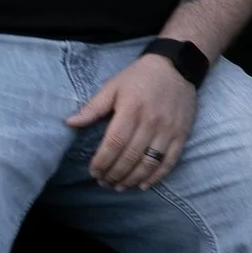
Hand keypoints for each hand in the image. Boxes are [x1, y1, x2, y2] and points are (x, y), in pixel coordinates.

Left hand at [67, 53, 200, 188]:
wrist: (176, 67)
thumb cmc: (140, 77)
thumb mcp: (113, 86)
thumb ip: (92, 107)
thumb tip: (70, 123)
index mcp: (132, 109)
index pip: (114, 143)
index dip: (102, 162)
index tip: (93, 171)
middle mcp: (151, 122)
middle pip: (130, 157)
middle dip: (113, 174)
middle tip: (103, 182)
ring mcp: (168, 130)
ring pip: (148, 163)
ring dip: (131, 179)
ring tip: (118, 186)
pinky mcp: (181, 135)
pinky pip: (169, 162)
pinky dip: (156, 177)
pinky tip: (142, 184)